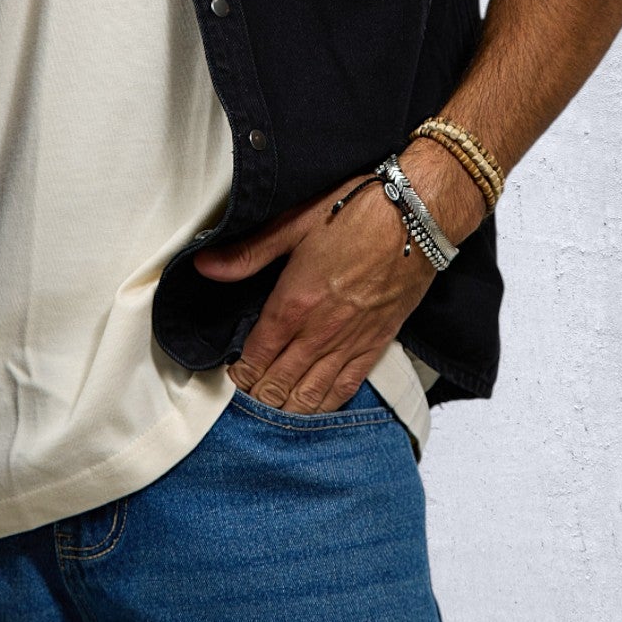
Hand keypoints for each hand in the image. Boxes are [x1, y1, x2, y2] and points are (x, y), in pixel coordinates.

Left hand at [192, 154, 461, 413]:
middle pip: (280, 383)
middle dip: (258, 396)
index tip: (230, 378)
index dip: (239, 374)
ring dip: (288, 407)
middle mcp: (321, 331)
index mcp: (295, 302)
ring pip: (312, 394)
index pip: (256, 356)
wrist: (416, 214)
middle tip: (244, 400)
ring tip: (272, 410)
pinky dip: (326, 404)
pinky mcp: (378, 343)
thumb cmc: (357, 210)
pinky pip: (347, 387)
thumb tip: (205, 265)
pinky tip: (315, 409)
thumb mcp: (294, 221)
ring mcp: (351, 341)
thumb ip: (248, 252)